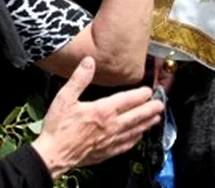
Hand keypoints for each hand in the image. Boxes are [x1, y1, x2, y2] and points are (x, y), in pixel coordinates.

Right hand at [32, 56, 164, 177]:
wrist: (53, 154)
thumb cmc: (58, 126)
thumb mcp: (65, 97)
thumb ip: (79, 78)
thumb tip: (89, 61)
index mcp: (103, 110)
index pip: (127, 100)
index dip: (140, 94)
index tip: (149, 91)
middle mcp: (111, 126)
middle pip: (136, 116)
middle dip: (150, 109)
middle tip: (161, 105)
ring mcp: (110, 140)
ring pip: (134, 131)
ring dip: (146, 124)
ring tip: (156, 119)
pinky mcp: (106, 152)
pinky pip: (125, 145)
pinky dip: (134, 140)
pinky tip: (138, 137)